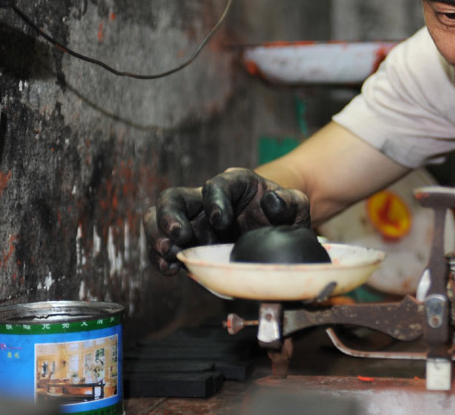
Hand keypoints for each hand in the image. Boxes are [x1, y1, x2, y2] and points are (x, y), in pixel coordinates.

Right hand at [143, 168, 310, 274]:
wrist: (277, 234)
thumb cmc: (285, 215)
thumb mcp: (296, 206)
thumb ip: (291, 202)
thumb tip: (272, 201)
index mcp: (235, 185)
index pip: (217, 184)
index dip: (215, 199)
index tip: (222, 221)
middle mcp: (207, 200)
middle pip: (174, 198)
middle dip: (170, 217)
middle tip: (180, 238)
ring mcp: (193, 222)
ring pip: (159, 219)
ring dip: (157, 238)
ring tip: (171, 256)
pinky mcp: (187, 243)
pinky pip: (162, 246)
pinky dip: (160, 258)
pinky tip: (171, 270)